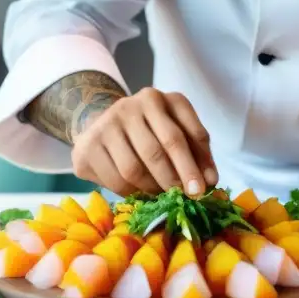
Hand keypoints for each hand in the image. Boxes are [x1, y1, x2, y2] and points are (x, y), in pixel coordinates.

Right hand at [71, 88, 216, 197]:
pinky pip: (115, 180)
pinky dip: (131, 193)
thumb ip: (196, 152)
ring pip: (134, 169)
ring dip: (152, 188)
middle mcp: (131, 106)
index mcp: (159, 99)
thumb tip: (211, 181)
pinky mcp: (88, 145)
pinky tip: (138, 192)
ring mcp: (106, 124)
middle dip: (175, 179)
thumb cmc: (148, 131)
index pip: (182, 133)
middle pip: (158, 150)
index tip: (205, 187)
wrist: (101, 123)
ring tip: (161, 194)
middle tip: (185, 198)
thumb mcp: (175, 131)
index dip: (197, 163)